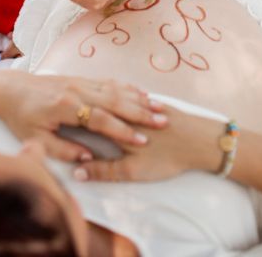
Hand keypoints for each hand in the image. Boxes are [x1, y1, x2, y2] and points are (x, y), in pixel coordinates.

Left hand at [0, 72, 167, 162]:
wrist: (9, 88)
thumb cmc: (20, 117)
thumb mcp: (35, 139)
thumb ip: (61, 150)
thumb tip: (85, 159)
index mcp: (67, 107)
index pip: (101, 120)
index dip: (123, 131)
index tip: (142, 141)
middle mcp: (77, 90)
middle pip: (115, 101)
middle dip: (141, 113)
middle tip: (163, 123)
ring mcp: (80, 82)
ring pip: (116, 90)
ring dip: (138, 100)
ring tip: (160, 110)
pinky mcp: (80, 78)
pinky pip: (109, 82)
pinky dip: (127, 89)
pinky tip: (141, 94)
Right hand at [72, 106, 224, 181]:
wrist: (202, 140)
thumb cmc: (167, 158)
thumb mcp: (133, 171)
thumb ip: (103, 170)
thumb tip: (77, 171)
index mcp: (118, 123)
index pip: (92, 116)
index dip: (76, 115)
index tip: (59, 113)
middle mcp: (128, 108)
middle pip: (105, 101)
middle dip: (87, 98)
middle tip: (68, 93)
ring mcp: (142, 102)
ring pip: (122, 93)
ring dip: (107, 93)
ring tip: (93, 90)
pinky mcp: (159, 102)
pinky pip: (139, 93)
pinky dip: (129, 91)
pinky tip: (127, 91)